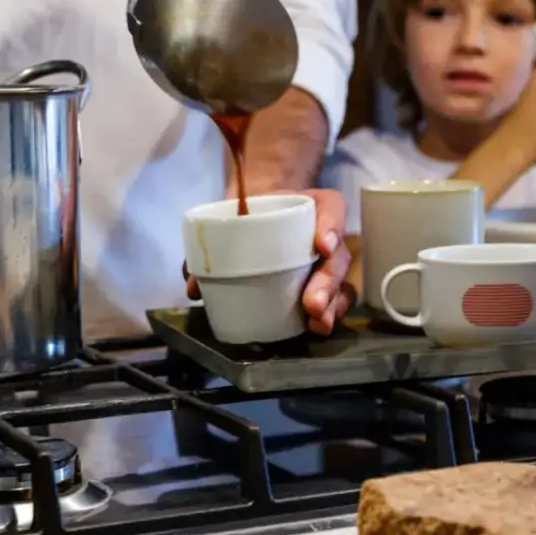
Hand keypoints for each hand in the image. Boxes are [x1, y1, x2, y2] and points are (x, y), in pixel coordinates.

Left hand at [184, 189, 354, 335]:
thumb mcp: (233, 210)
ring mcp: (328, 264)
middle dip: (327, 283)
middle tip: (311, 303)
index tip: (320, 245)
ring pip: (342, 284)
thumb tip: (193, 286)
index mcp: (313, 207)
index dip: (330, 226)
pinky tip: (316, 327)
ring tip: (316, 321)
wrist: (253, 211)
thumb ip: (213, 241)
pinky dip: (329, 314)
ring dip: (332, 305)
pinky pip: (335, 301)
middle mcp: (327, 235)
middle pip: (338, 258)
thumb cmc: (248, 211)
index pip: (332, 208)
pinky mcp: (323, 286)